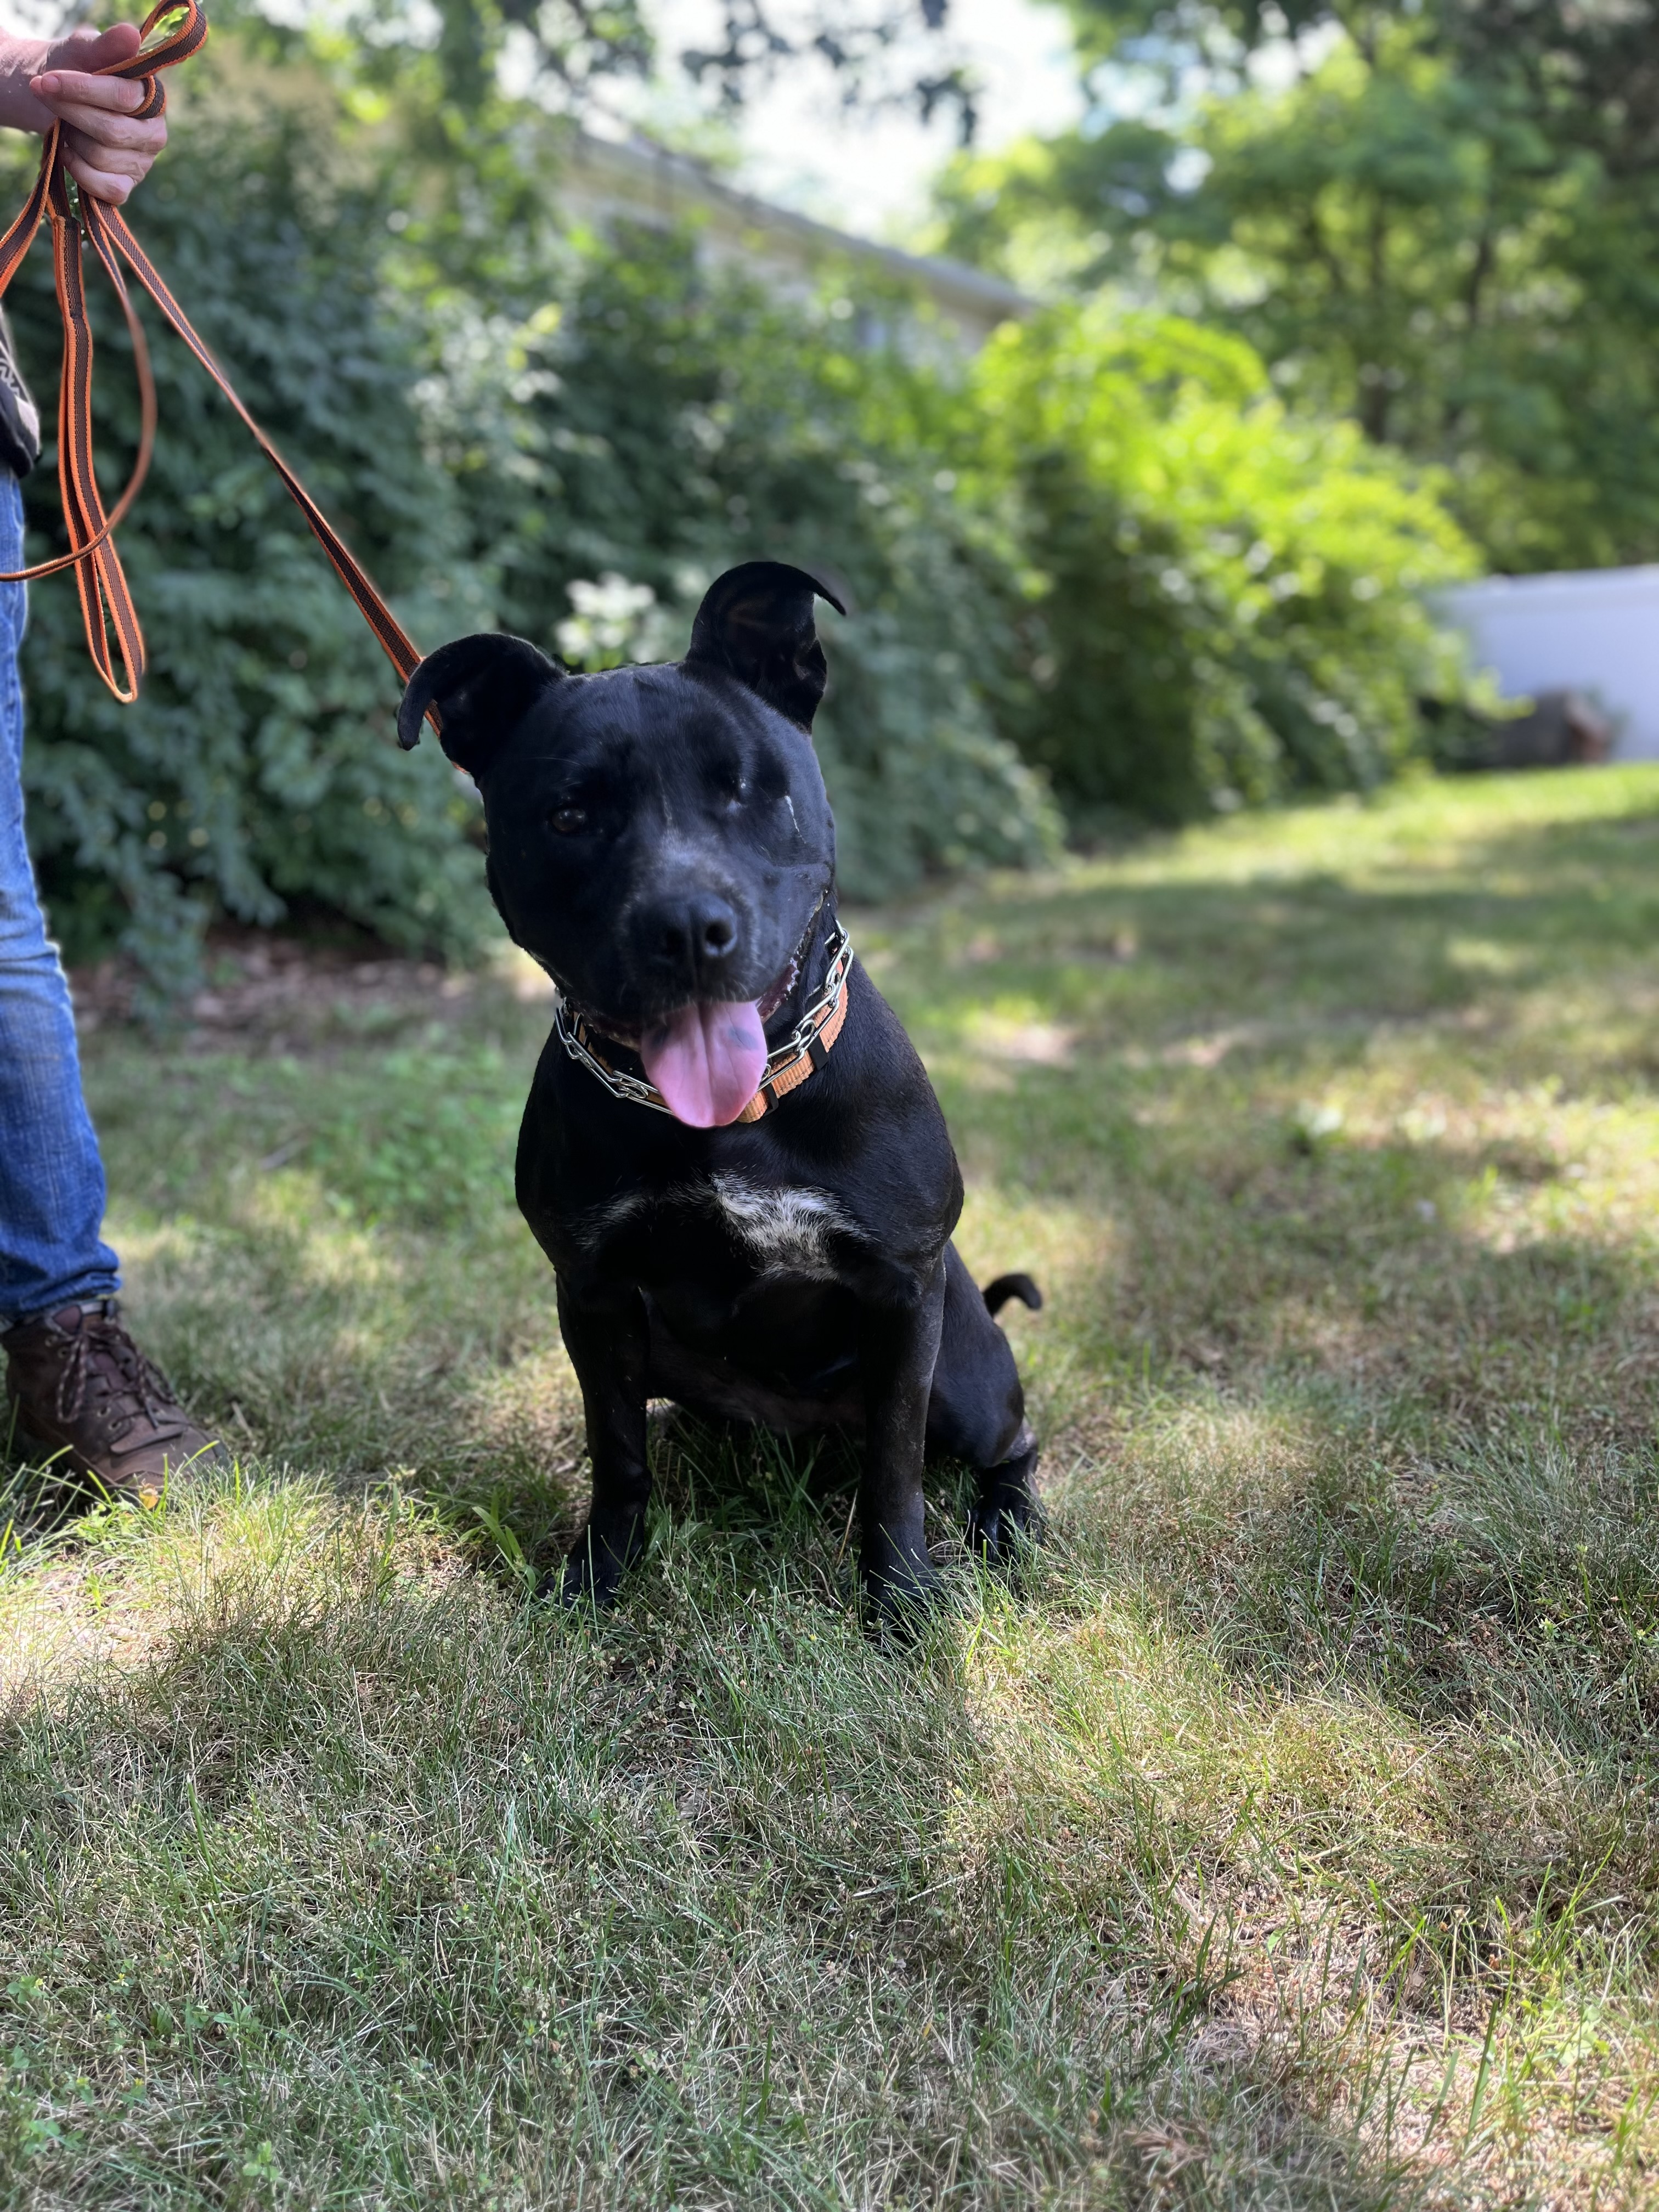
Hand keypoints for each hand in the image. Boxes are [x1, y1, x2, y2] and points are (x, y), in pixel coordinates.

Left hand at [0, 23, 167, 205]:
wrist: (52, 99)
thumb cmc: (71, 71)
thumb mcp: (83, 51)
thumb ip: (106, 46)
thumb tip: (131, 35)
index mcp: (151, 98)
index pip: (123, 98)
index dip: (83, 90)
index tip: (47, 80)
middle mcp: (155, 133)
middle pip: (111, 131)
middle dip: (71, 114)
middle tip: (45, 96)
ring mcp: (142, 163)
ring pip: (102, 158)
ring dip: (72, 140)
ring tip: (66, 125)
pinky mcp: (126, 186)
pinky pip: (107, 188)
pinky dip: (79, 171)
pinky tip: (70, 153)